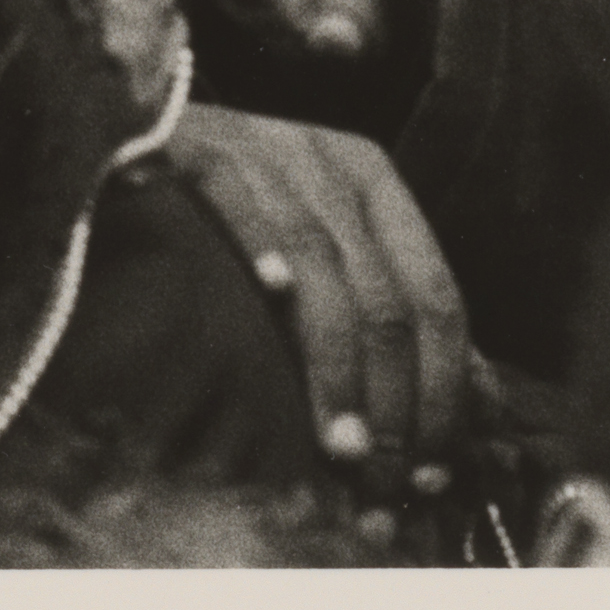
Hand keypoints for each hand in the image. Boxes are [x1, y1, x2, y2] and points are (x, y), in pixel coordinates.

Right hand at [165, 105, 476, 500]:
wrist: (135, 131)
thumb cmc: (236, 213)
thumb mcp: (324, 245)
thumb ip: (387, 313)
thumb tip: (474, 406)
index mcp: (375, 183)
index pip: (437, 296)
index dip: (445, 391)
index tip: (430, 474)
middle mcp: (331, 160)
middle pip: (386, 296)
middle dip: (393, 400)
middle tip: (380, 478)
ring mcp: (265, 150)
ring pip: (325, 269)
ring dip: (336, 367)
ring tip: (338, 447)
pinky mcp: (200, 147)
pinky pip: (241, 200)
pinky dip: (263, 247)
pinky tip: (274, 296)